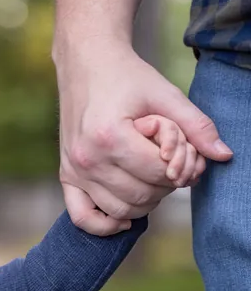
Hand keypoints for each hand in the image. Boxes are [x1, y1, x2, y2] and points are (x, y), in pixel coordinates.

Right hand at [56, 41, 231, 234]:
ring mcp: (75, 171)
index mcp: (110, 136)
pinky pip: (84, 218)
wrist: (86, 65)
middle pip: (141, 196)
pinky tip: (124, 219)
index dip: (178, 168)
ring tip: (151, 181)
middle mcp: (88, 159)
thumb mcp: (164, 94)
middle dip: (164, 186)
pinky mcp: (66, 176)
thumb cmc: (127, 77)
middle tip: (169, 167)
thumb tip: (223, 154)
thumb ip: (195, 124)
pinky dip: (105, 225)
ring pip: (120, 211)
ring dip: (144, 204)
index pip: (157, 172)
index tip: (180, 153)